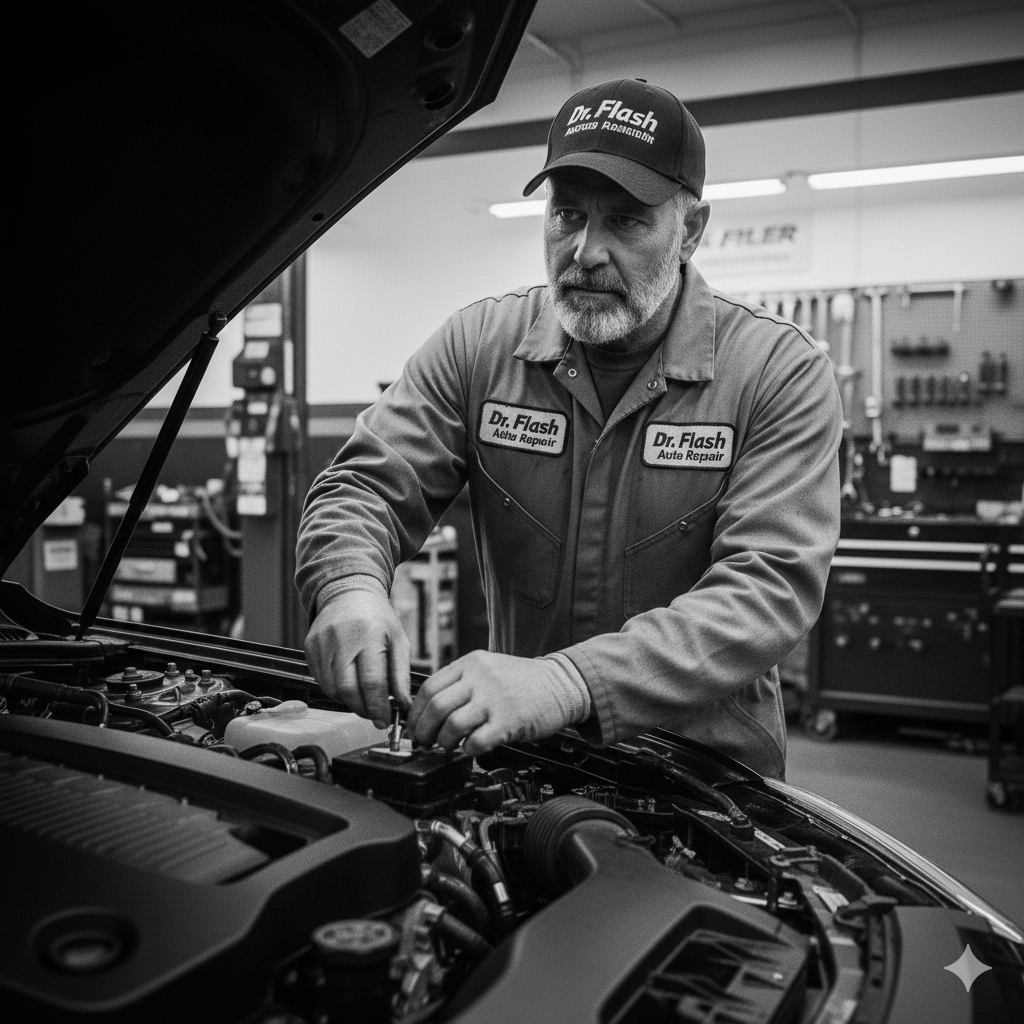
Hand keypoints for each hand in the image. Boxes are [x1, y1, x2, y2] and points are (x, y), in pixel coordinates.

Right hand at [303, 587, 410, 726]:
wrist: (348, 593)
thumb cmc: (378, 618)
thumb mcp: (399, 640)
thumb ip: (401, 675)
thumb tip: (403, 706)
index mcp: (368, 634)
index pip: (371, 681)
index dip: (378, 706)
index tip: (385, 720)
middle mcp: (341, 638)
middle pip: (347, 689)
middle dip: (362, 709)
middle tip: (375, 715)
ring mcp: (321, 643)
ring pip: (331, 689)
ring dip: (349, 701)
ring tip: (364, 700)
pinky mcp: (309, 648)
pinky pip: (321, 680)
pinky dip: (336, 690)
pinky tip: (349, 685)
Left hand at [406, 651, 571, 755]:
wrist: (562, 684)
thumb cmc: (523, 681)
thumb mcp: (489, 669)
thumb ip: (462, 683)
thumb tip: (429, 711)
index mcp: (471, 663)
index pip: (429, 687)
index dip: (416, 712)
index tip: (414, 726)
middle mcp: (481, 677)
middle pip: (436, 706)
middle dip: (424, 731)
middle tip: (424, 742)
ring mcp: (495, 698)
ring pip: (452, 724)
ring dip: (445, 742)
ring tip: (450, 745)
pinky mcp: (509, 720)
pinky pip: (477, 741)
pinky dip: (469, 749)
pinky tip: (472, 748)